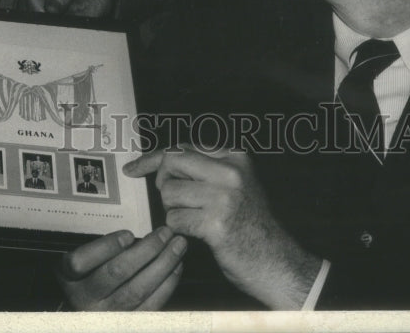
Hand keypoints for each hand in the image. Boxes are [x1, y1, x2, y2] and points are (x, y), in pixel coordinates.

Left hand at [23, 0, 118, 17]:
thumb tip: (51, 10)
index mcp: (94, 8)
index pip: (69, 22)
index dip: (50, 16)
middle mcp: (83, 13)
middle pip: (55, 21)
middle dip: (37, 3)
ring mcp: (72, 10)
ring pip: (46, 14)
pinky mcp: (62, 5)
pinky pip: (45, 6)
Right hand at [59, 226, 185, 310]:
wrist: (89, 312)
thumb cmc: (89, 277)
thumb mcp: (83, 261)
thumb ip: (100, 247)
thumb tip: (137, 231)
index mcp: (70, 278)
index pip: (80, 261)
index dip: (107, 247)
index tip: (129, 234)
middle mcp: (85, 299)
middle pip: (117, 272)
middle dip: (147, 249)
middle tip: (165, 232)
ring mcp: (106, 315)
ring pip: (138, 289)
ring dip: (163, 264)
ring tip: (177, 245)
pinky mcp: (127, 324)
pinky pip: (151, 306)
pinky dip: (167, 284)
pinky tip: (176, 267)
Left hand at [124, 147, 319, 309]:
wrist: (276, 261)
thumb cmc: (250, 225)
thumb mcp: (236, 184)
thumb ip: (206, 169)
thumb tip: (165, 162)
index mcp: (234, 156)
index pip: (183, 147)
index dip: (153, 158)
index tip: (133, 168)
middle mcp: (230, 170)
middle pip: (172, 163)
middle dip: (163, 183)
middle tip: (173, 201)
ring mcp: (224, 195)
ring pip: (169, 193)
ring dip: (172, 211)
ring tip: (193, 220)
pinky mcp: (216, 222)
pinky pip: (174, 219)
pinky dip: (177, 229)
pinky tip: (195, 234)